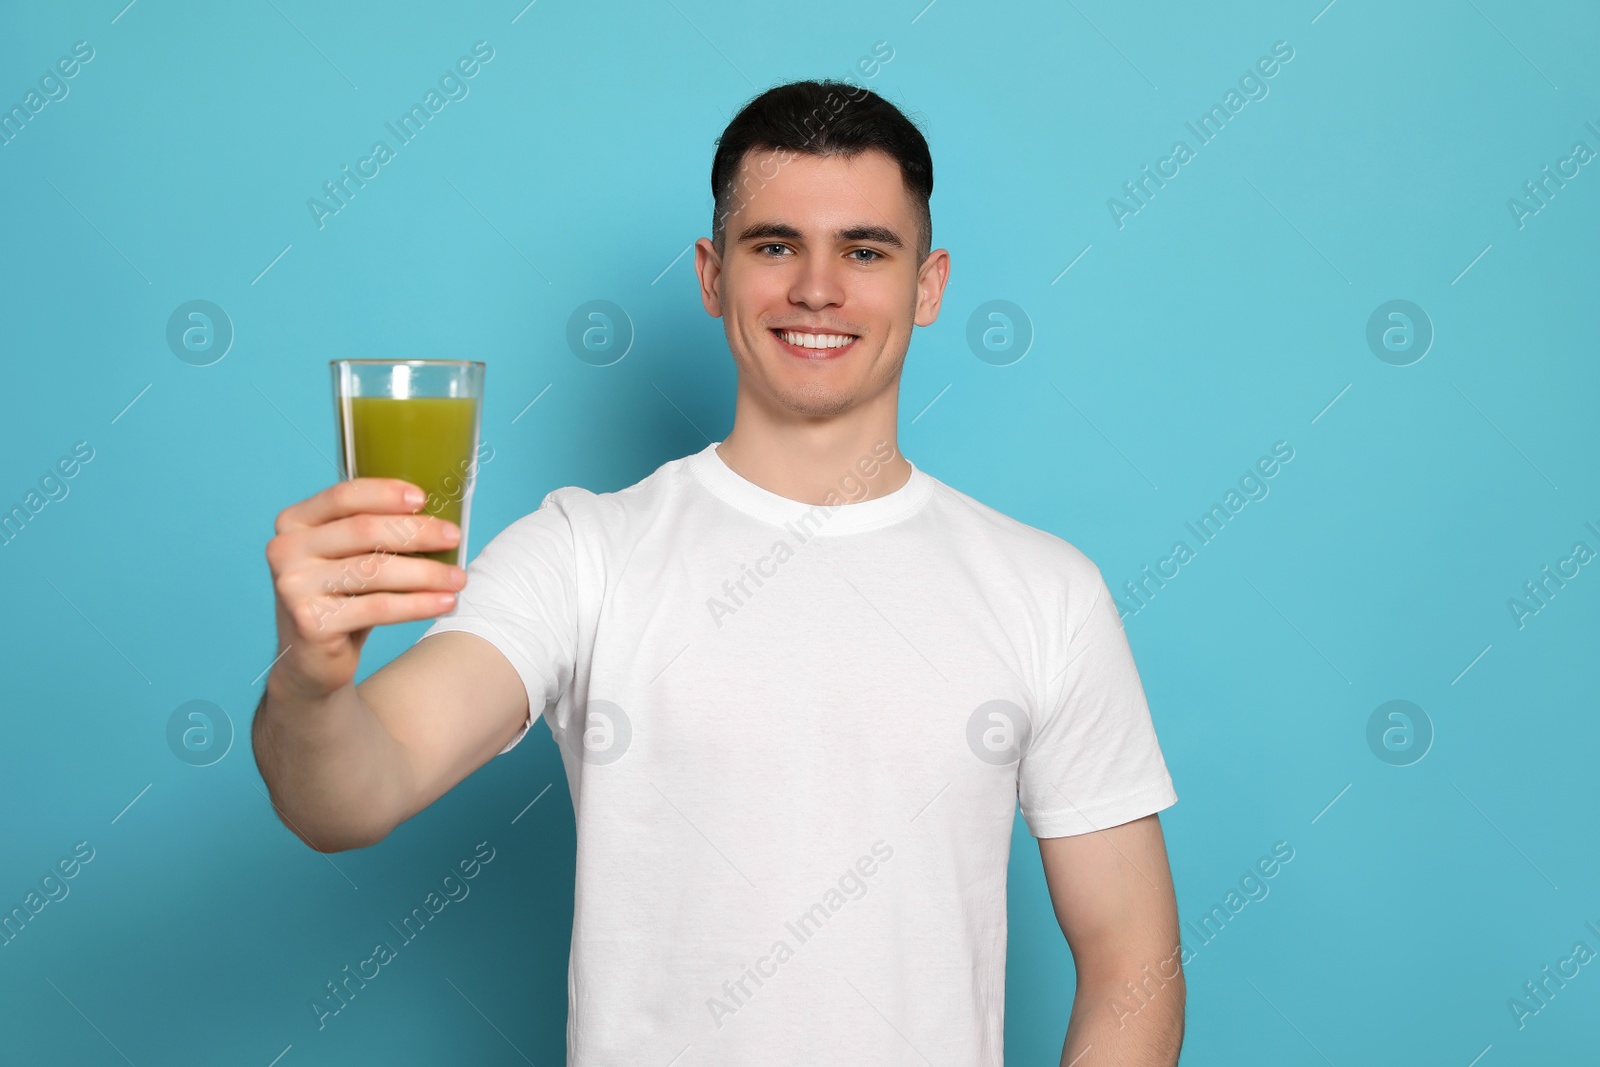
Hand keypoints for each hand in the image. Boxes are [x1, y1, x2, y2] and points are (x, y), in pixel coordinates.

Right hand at [265, 478, 465, 700]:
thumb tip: (437, 518)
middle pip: (363, 531)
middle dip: (417, 532)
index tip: (424, 498)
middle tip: (455, 537)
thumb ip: (374, 533)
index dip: (385, 493)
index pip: (343, 496)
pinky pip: (377, 607)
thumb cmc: (340, 598)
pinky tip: (444, 603)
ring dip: (425, 572)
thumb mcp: (349, 557)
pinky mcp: (310, 622)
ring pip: (374, 570)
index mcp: (294, 521)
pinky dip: (417, 604)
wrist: (311, 659)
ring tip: (458, 578)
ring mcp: (294, 586)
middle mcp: (285, 549)